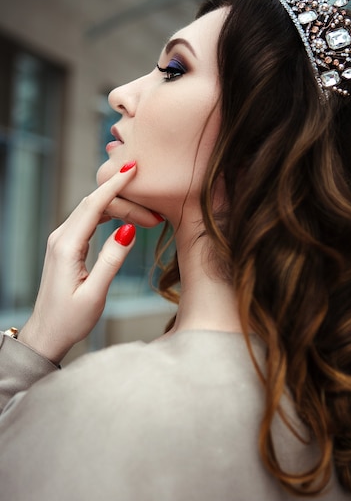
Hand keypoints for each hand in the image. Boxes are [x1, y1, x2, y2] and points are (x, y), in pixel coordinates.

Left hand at [19, 162, 160, 363]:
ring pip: (91, 210)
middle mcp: (60, 238)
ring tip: (146, 216)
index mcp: (67, 247)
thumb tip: (128, 229)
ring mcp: (61, 240)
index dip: (114, 184)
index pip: (94, 205)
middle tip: (155, 215)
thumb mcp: (95, 294)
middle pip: (94, 204)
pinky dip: (107, 214)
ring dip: (117, 207)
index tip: (133, 167)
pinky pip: (88, 219)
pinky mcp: (65, 246)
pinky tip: (124, 219)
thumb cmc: (70, 320)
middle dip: (124, 199)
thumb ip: (112, 260)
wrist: (46, 333)